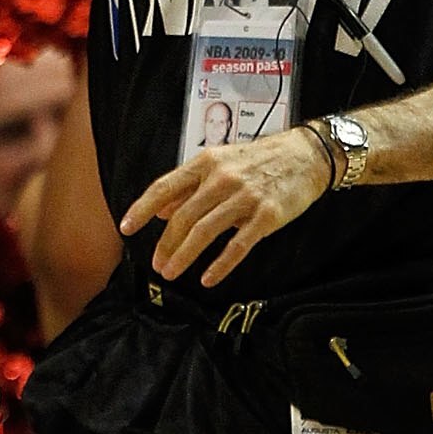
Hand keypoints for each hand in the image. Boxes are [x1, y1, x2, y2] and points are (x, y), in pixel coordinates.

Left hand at [120, 126, 333, 288]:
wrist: (306, 155)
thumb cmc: (259, 160)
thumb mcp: (220, 164)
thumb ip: (189, 187)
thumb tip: (159, 210)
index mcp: (206, 163)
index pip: (164, 187)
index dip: (141, 209)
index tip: (126, 228)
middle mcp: (222, 179)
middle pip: (183, 217)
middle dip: (165, 244)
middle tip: (156, 264)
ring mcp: (245, 197)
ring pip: (205, 231)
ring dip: (184, 256)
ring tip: (171, 272)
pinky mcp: (267, 215)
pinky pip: (238, 245)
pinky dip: (220, 264)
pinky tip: (207, 278)